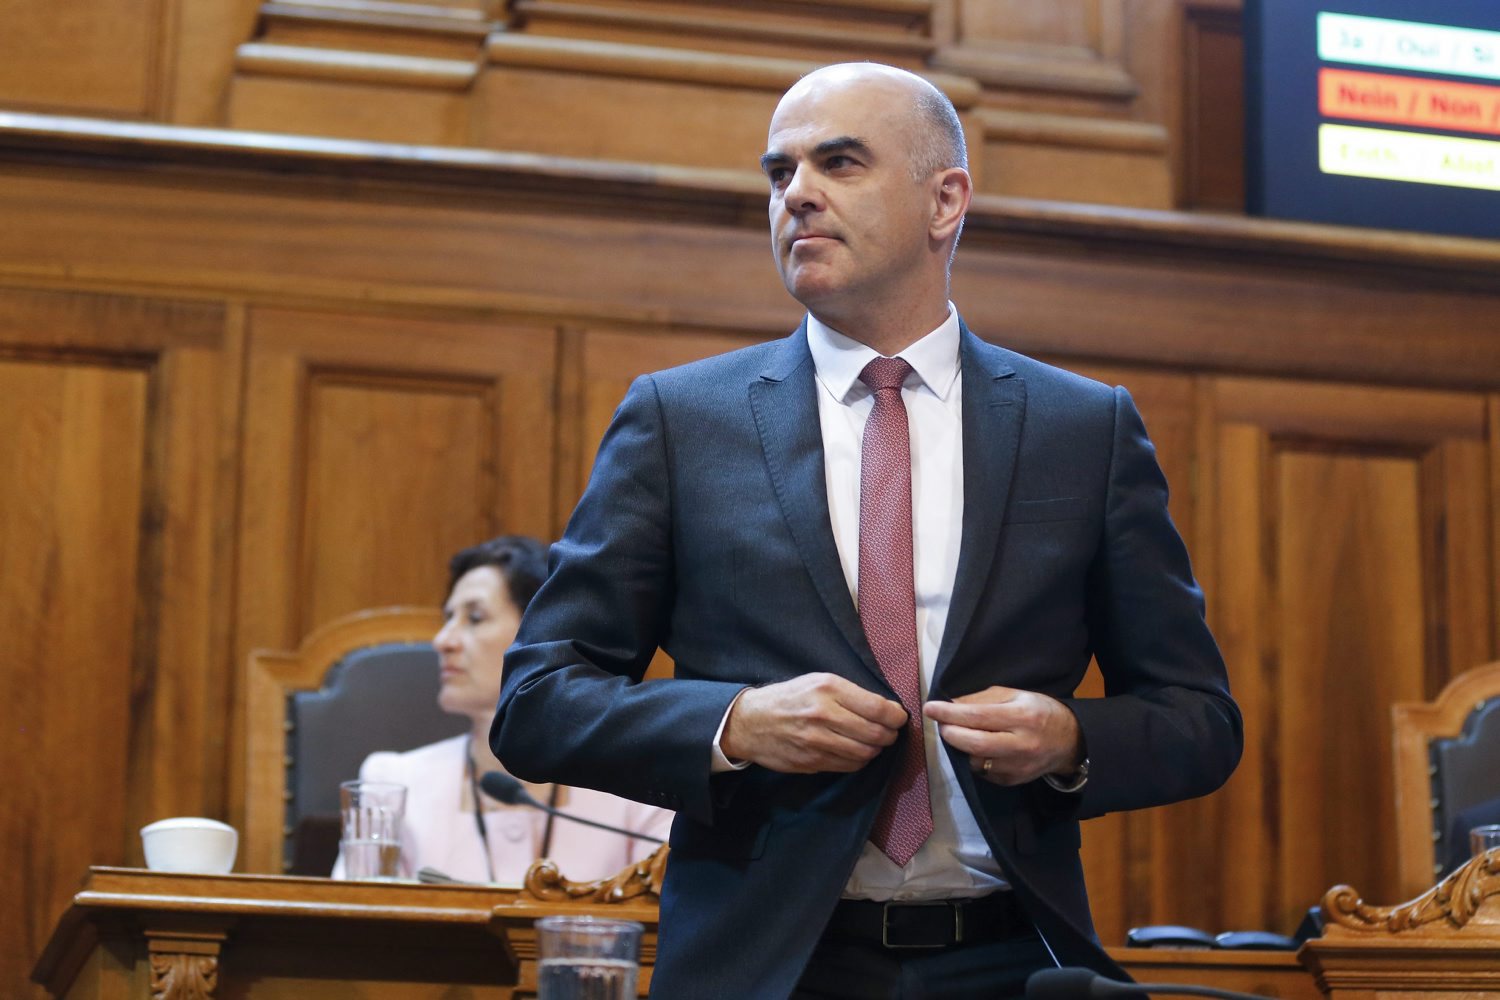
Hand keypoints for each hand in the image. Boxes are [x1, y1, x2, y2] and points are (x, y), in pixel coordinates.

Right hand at [721, 673, 906, 772]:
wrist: (750, 722)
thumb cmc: (788, 698)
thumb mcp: (817, 681)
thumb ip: (849, 693)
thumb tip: (884, 709)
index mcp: (827, 688)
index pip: (878, 708)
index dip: (896, 716)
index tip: (899, 717)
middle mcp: (823, 714)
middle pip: (875, 734)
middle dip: (890, 735)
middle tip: (890, 732)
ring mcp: (817, 741)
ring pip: (865, 753)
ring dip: (875, 750)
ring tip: (873, 743)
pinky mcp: (811, 761)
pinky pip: (848, 766)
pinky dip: (859, 761)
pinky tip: (855, 752)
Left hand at [924, 686, 1082, 784]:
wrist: (1069, 742)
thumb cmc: (1040, 712)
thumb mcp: (1017, 695)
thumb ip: (984, 698)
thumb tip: (952, 704)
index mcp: (1022, 717)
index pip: (978, 717)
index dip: (950, 713)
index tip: (930, 708)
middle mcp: (1021, 745)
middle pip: (974, 744)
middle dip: (950, 733)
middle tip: (941, 724)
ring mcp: (1017, 767)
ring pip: (975, 761)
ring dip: (961, 748)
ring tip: (961, 734)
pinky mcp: (1012, 781)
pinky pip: (983, 772)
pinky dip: (974, 759)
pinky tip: (979, 749)